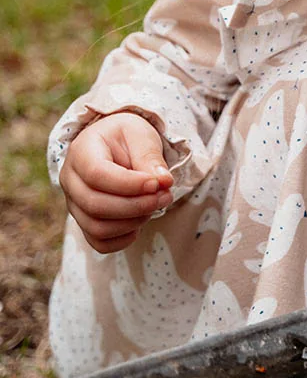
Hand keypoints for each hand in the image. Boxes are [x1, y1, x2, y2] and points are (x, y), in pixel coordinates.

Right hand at [60, 112, 172, 253]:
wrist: (114, 145)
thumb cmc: (127, 137)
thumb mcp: (141, 135)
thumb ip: (150, 156)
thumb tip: (163, 182)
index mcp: (81, 152)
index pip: (97, 175)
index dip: (130, 185)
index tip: (158, 183)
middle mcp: (70, 180)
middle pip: (96, 205)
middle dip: (137, 206)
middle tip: (165, 196)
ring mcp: (74, 204)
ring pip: (97, 228)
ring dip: (133, 222)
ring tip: (156, 204)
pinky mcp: (84, 221)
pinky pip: (99, 242)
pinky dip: (123, 239)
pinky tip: (140, 222)